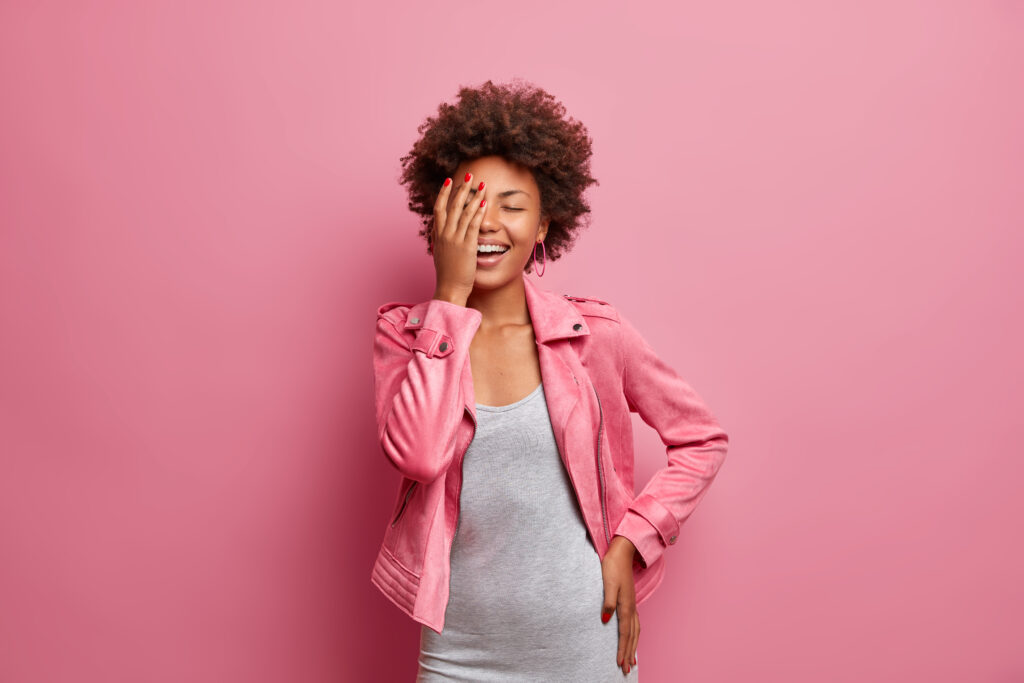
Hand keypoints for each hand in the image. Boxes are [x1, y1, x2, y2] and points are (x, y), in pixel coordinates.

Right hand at [431, 172, 486, 303]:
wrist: (450, 288)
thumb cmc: (447, 274)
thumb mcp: (441, 253)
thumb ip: (441, 239)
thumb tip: (441, 229)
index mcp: (437, 235)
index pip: (439, 208)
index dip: (444, 193)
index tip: (449, 181)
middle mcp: (445, 234)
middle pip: (452, 205)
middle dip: (461, 188)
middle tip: (469, 174)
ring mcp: (455, 239)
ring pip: (464, 212)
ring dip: (473, 195)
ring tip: (481, 183)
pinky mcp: (467, 246)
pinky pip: (473, 225)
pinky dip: (478, 212)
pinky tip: (484, 202)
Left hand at [601, 535, 639, 674]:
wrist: (622, 551)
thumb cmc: (612, 566)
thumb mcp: (607, 583)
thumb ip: (608, 602)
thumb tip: (605, 620)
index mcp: (626, 606)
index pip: (625, 634)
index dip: (623, 650)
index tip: (620, 664)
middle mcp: (631, 607)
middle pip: (632, 636)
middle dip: (629, 653)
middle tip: (626, 669)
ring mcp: (632, 604)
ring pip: (635, 631)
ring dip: (633, 646)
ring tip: (632, 660)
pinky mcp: (630, 600)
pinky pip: (635, 623)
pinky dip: (634, 635)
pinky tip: (632, 637)